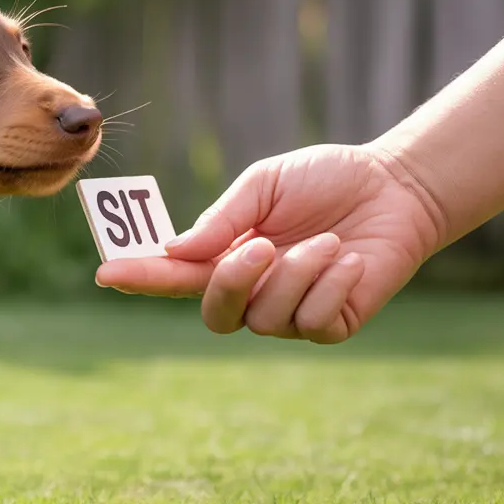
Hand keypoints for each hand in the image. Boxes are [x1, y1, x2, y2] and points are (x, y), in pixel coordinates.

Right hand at [93, 144, 442, 342]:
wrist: (396, 187)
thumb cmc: (325, 179)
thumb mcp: (264, 184)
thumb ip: (221, 218)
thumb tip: (173, 247)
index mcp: (225, 253)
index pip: (173, 273)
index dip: (140, 275)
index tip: (107, 272)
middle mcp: (252, 289)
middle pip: (216, 312)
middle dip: (233, 282)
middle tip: (261, 245)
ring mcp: (289, 312)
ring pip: (268, 318)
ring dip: (297, 274)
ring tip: (328, 240)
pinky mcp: (331, 324)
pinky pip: (313, 322)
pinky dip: (331, 286)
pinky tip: (350, 260)